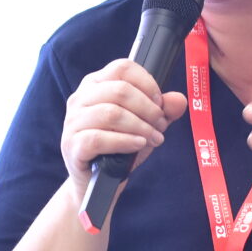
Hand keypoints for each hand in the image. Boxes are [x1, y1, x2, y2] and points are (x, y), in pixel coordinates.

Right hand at [61, 59, 187, 198]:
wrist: (96, 182)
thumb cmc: (118, 147)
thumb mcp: (144, 125)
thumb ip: (163, 110)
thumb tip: (178, 100)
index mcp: (95, 84)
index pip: (122, 68)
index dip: (147, 83)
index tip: (159, 102)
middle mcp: (80, 98)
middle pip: (120, 90)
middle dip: (148, 109)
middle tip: (160, 125)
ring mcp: (73, 122)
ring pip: (111, 114)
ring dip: (140, 126)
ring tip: (154, 138)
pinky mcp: (73, 145)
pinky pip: (99, 139)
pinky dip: (125, 141)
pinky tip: (138, 145)